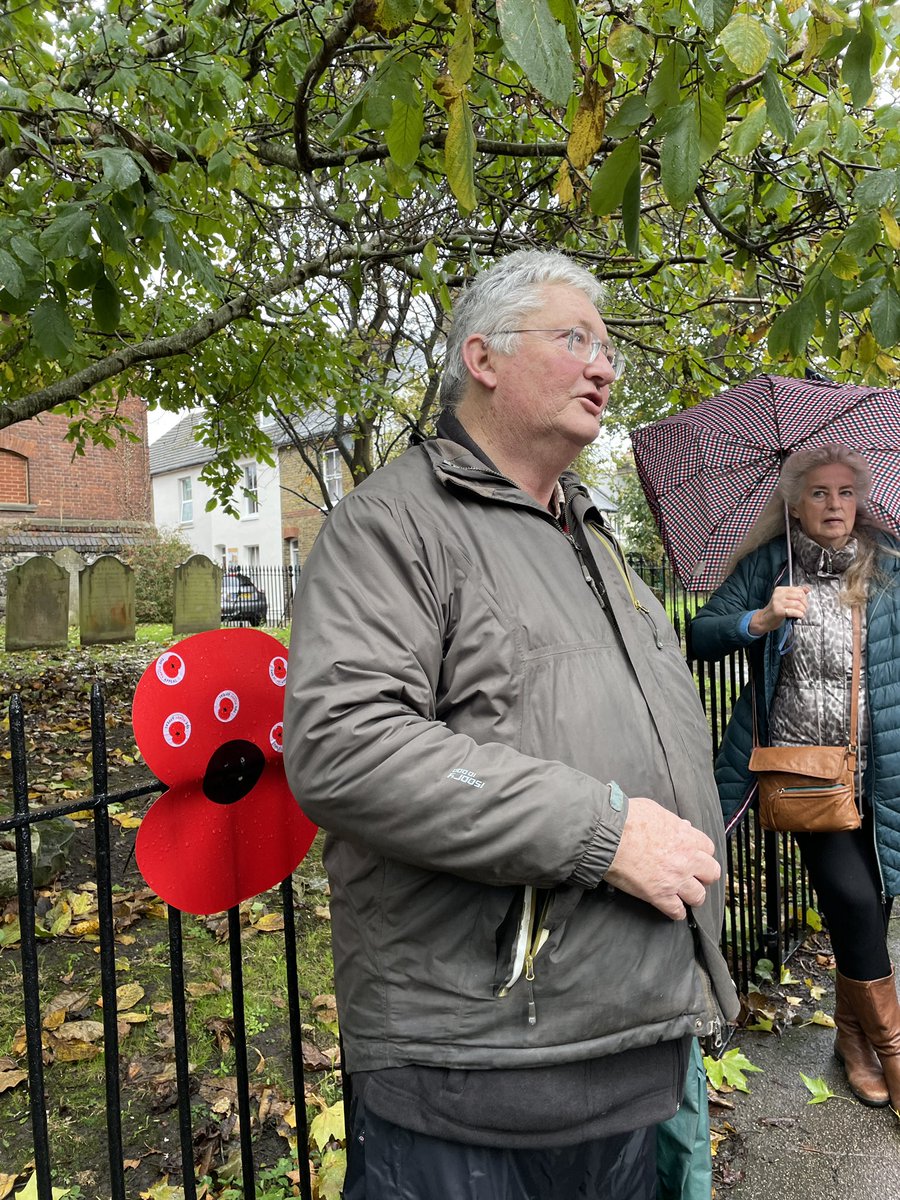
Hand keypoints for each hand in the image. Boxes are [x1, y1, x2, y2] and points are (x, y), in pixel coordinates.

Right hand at [604, 795, 720, 920]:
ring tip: (683, 894)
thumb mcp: (654, 810)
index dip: (701, 853)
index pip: (709, 849)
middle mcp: (685, 859)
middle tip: (692, 875)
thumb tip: (682, 826)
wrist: (608, 835)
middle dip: (703, 875)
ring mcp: (674, 879)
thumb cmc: (627, 819)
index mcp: (686, 837)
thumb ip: (672, 821)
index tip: (693, 856)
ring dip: (692, 895)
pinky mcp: (658, 895)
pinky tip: (670, 907)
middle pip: (711, 874)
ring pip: (698, 896)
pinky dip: (675, 911)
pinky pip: (677, 912)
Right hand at [748, 585, 809, 634]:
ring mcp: (778, 602)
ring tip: (802, 613)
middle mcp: (778, 594)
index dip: (805, 597)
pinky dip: (800, 614)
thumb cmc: (775, 610)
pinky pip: (794, 612)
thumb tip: (807, 589)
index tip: (804, 603)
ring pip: (798, 604)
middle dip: (805, 604)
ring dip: (803, 610)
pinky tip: (799, 616)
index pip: (798, 589)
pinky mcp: (778, 611)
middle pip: (799, 596)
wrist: (764, 620)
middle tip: (804, 609)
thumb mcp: (784, 599)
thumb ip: (795, 593)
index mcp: (780, 590)